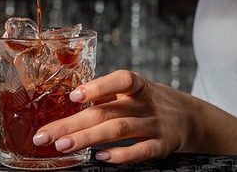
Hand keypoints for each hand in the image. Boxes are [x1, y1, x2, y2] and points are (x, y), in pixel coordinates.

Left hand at [32, 70, 192, 163]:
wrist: (190, 117)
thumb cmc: (150, 102)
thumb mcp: (134, 92)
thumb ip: (107, 96)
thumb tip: (65, 105)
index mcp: (138, 86)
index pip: (122, 80)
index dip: (99, 86)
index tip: (74, 96)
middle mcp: (146, 103)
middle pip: (108, 111)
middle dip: (73, 123)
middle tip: (45, 135)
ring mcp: (155, 125)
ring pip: (120, 130)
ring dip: (88, 138)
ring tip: (63, 146)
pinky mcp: (162, 145)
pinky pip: (142, 150)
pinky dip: (122, 155)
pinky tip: (101, 157)